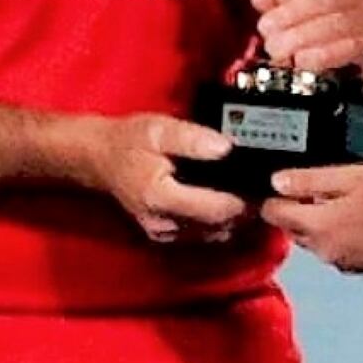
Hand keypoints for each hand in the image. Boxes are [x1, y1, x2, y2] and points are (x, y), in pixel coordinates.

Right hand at [81, 114, 247, 244]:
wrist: (101, 158)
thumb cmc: (128, 142)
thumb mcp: (160, 129)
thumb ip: (194, 139)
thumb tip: (226, 148)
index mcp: (161, 197)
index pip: (216, 210)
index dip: (244, 200)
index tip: (261, 185)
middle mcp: (163, 223)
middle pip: (219, 225)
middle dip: (243, 208)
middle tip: (260, 186)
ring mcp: (165, 232)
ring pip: (213, 232)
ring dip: (233, 216)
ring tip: (245, 190)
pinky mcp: (167, 233)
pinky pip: (202, 232)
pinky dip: (218, 219)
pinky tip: (224, 199)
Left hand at [261, 164, 362, 273]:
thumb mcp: (351, 176)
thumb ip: (310, 179)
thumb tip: (277, 181)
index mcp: (317, 226)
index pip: (274, 214)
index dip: (271, 197)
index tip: (277, 184)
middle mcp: (323, 250)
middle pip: (292, 229)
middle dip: (295, 210)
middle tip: (311, 187)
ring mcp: (341, 262)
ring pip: (314, 241)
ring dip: (316, 224)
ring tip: (337, 200)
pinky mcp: (358, 268)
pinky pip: (335, 249)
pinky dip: (336, 235)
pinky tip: (354, 219)